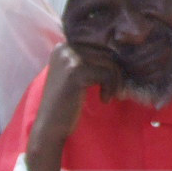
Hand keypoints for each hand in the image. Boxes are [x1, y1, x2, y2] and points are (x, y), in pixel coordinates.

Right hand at [27, 44, 123, 170]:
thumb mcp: (76, 74)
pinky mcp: (76, 71)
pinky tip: (104, 99)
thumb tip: (121, 47)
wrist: (50, 127)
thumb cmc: (66, 103)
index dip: (110, 61)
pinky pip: (107, 73)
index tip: (111, 79)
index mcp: (64, 45)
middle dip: (115, 71)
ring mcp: (69, 58)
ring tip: (108, 95)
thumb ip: (90, 59)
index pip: (99, 43)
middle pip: (105, 51)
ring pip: (108, 61)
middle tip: (114, 90)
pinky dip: (111, 87)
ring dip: (115, 80)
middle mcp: (64, 47)